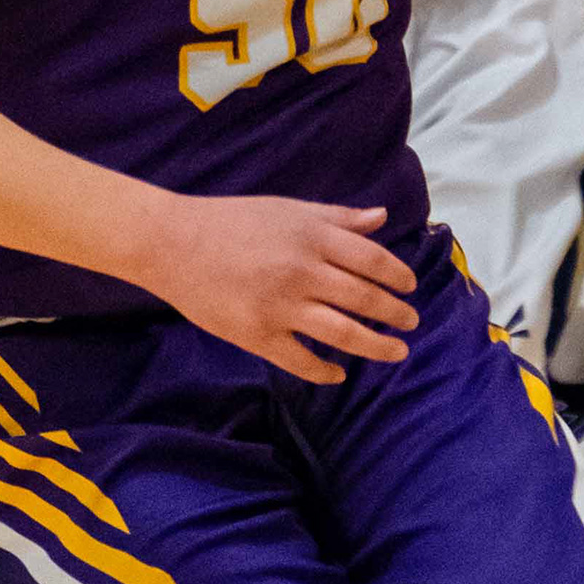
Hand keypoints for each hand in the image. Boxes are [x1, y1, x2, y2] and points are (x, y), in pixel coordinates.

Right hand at [145, 195, 418, 382]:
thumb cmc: (232, 222)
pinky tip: (338, 373)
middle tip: (411, 323)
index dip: (398, 276)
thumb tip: (382, 218)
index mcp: (312, 237)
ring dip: (376, 346)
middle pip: (364, 299)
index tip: (410, 288)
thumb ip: (337, 217)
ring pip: (343, 334)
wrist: (172, 243)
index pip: (373, 261)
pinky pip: (301, 361)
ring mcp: (280, 306)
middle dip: (395, 314)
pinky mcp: (256, 334)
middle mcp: (302, 271)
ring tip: (396, 352)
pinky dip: (324, 371)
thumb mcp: (288, 209)